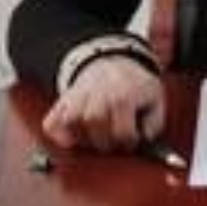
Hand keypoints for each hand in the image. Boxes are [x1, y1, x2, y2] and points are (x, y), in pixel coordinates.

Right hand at [42, 56, 164, 152]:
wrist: (113, 62)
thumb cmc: (134, 85)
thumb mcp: (155, 98)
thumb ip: (154, 123)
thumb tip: (143, 140)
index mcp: (124, 95)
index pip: (122, 133)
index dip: (129, 142)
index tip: (132, 139)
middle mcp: (99, 95)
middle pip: (96, 132)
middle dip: (107, 143)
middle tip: (114, 140)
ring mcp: (79, 97)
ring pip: (72, 123)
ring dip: (84, 138)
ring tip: (96, 137)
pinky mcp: (64, 100)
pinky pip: (51, 122)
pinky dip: (58, 133)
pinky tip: (72, 137)